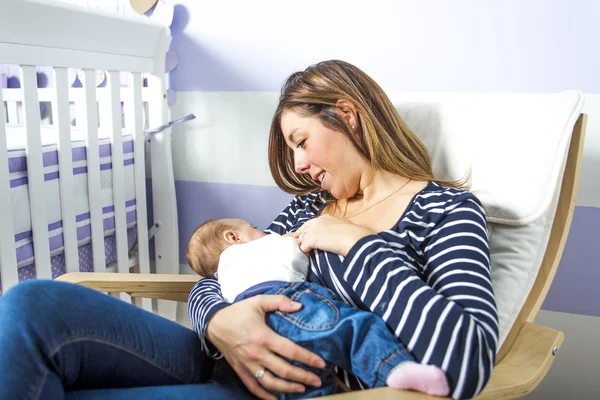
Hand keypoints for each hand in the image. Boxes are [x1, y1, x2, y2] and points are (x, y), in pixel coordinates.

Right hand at [206, 295, 325, 399]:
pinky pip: (253, 387)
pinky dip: (265, 396)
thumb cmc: (238, 312)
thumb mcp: (258, 301)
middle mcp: (257, 354)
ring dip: (288, 388)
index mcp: (263, 337)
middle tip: (317, 381)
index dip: (307, 358)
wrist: (213, 323)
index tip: (321, 364)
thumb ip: (279, 301)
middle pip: (284, 370)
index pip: (290, 351)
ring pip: (271, 382)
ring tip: (302, 389)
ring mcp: (248, 364)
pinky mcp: (240, 370)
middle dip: (303, 377)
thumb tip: (298, 306)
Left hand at [292, 215, 375, 255]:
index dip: (308, 232)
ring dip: (302, 246)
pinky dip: (304, 252)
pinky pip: (302, 247)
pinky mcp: (311, 240)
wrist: (354, 238)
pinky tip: (307, 256)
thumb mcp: (344, 225)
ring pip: (300, 239)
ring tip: (304, 253)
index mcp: (325, 217)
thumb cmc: (354, 233)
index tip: (308, 238)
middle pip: (302, 230)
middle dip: (299, 238)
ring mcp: (312, 230)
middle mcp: (316, 221)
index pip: (311, 224)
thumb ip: (336, 228)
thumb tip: (337, 234)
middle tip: (299, 246)